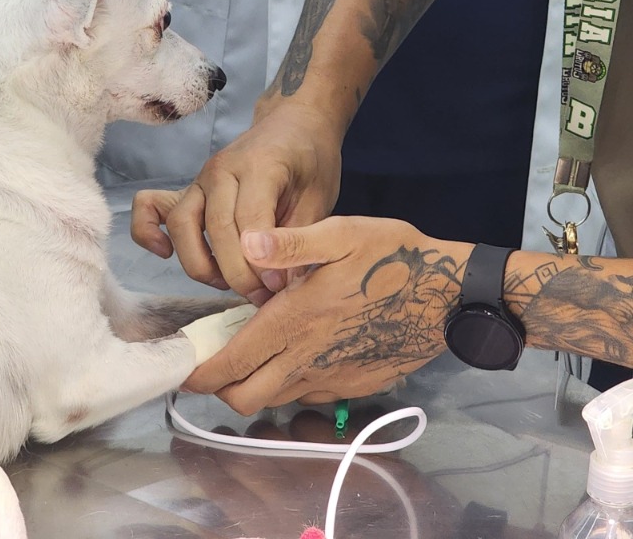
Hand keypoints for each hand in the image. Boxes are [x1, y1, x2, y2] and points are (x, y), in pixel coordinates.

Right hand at [131, 97, 342, 301]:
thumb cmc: (310, 161)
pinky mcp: (188, 189)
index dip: (262, 261)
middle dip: (237, 273)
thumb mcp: (320, 198)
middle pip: (216, 227)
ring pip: (182, 224)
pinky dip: (148, 231)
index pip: (250, 219)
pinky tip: (166, 254)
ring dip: (201, 264)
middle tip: (261, 296)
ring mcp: (200, 178)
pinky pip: (150, 206)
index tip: (277, 287)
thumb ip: (298, 240)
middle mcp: (222, 169)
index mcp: (261, 165)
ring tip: (229, 284)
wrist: (295, 123)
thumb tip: (280, 285)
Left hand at [184, 216, 469, 413]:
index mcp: (296, 321)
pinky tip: (298, 351)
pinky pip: (308, 395)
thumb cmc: (395, 257)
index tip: (182, 369)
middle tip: (215, 361)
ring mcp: (333, 379)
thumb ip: (289, 243)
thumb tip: (246, 244)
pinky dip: (291, 382)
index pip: (233, 363)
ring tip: (253, 351)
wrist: (450, 295)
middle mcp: (309, 359)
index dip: (200, 372)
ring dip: (256, 384)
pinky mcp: (355, 387)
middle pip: (245, 397)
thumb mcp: (341, 233)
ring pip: (276, 399)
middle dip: (221, 387)